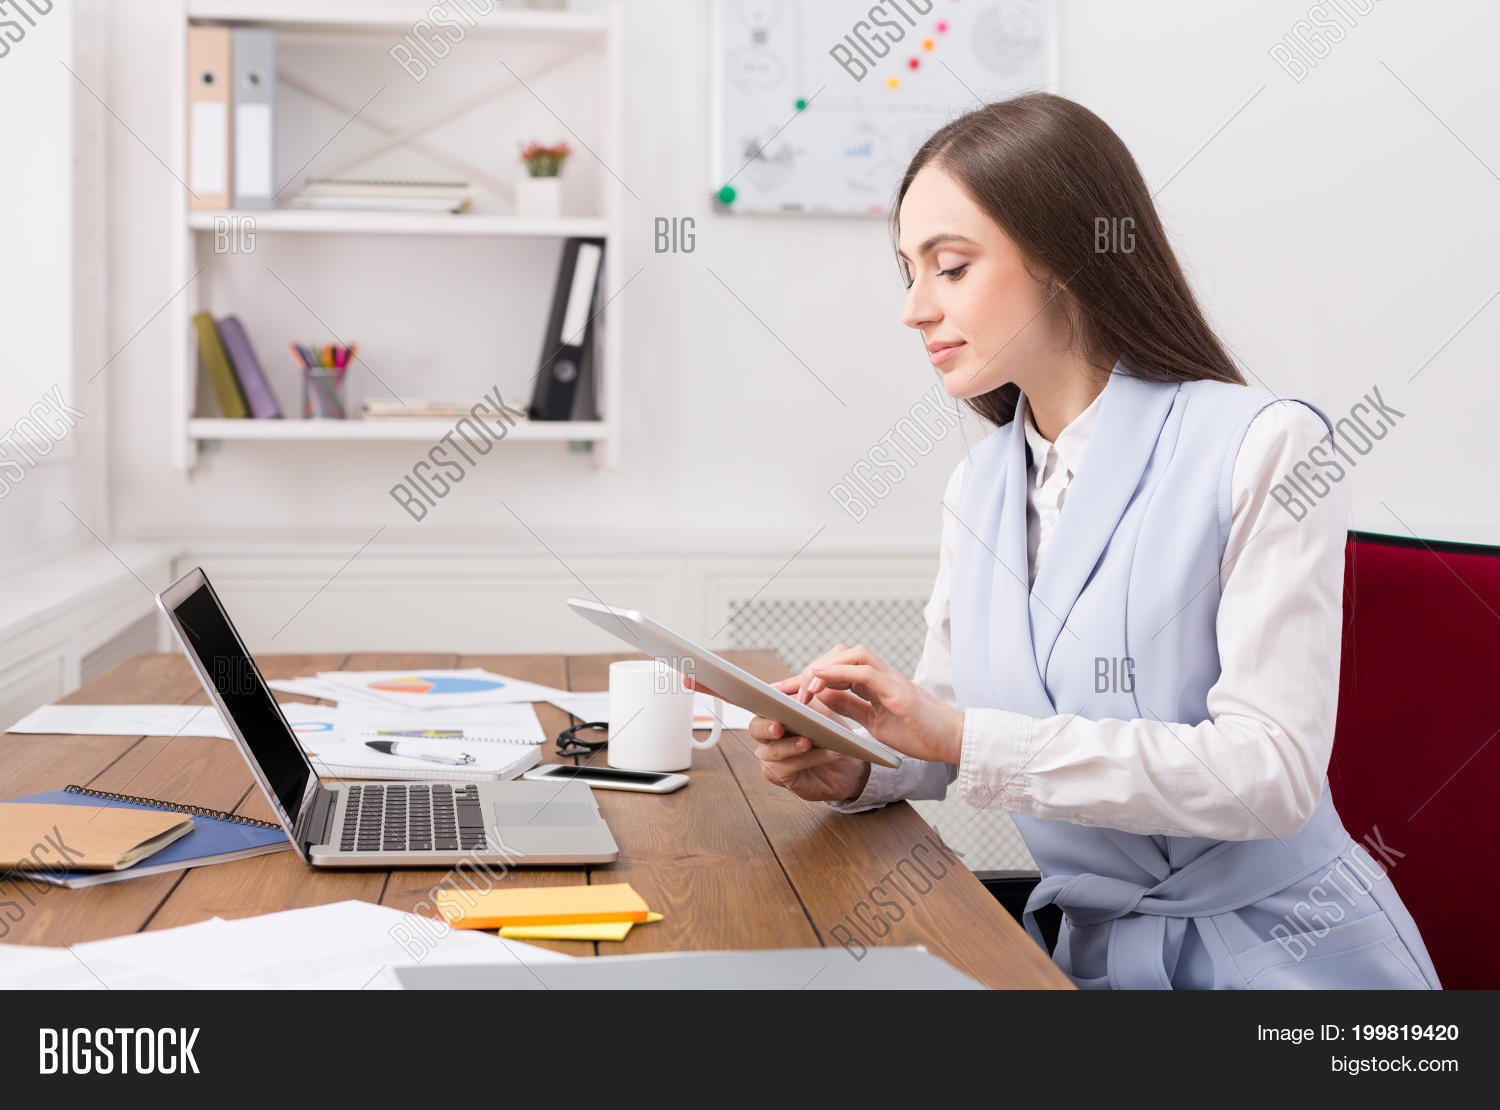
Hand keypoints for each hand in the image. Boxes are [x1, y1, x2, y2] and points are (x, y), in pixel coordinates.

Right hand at [684, 644, 871, 801]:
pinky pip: (787, 770)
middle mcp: (765, 732)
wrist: (852, 759)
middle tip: (782, 726)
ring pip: (771, 752)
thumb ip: (809, 684)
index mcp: (769, 708)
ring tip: (814, 740)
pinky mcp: (782, 777)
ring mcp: (770, 756)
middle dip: (766, 726)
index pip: (737, 696)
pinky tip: (830, 752)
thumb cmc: (832, 727)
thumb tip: (799, 679)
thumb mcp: (825, 700)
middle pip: (753, 727)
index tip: (689, 675)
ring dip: (795, 746)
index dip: (710, 686)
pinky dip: (811, 759)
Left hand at [800, 644, 964, 765]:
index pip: (838, 669)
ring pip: (854, 654)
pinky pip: (866, 672)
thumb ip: (851, 707)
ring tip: (803, 686)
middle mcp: (883, 677)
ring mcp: (893, 681)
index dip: (809, 676)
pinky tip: (820, 679)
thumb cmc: (920, 733)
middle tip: (789, 691)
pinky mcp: (901, 693)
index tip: (783, 690)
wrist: (956, 744)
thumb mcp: (876, 722)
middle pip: (842, 654)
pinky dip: (840, 671)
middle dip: (812, 668)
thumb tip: (821, 696)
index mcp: (876, 685)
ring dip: (825, 667)